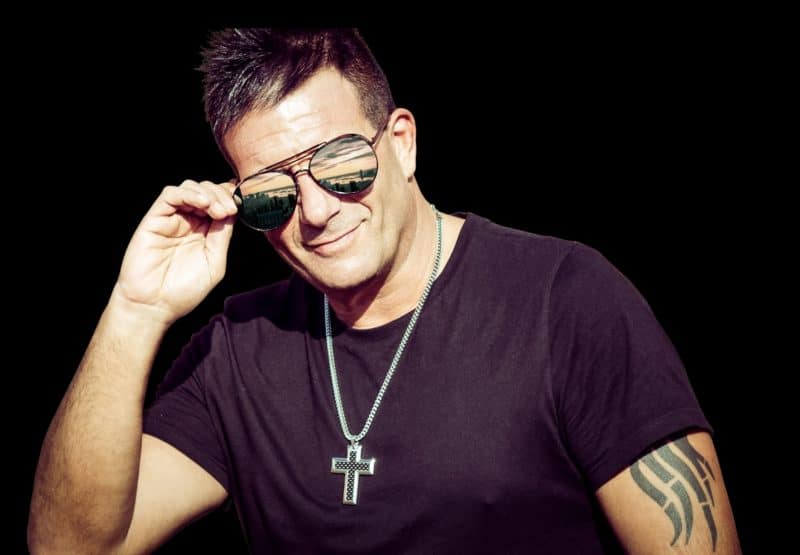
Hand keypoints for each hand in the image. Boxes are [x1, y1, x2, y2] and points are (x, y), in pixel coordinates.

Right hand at [114, 179, 237, 324]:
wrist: (155, 306)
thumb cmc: (184, 291)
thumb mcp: (214, 262)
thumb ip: (222, 236)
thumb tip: (232, 212)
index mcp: (205, 231)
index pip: (220, 203)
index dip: (231, 198)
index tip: (243, 204)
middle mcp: (188, 221)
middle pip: (207, 191)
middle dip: (223, 195)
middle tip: (231, 209)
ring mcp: (172, 219)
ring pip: (190, 187)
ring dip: (209, 193)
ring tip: (219, 210)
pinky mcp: (154, 219)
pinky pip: (170, 195)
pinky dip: (188, 193)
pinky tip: (202, 203)